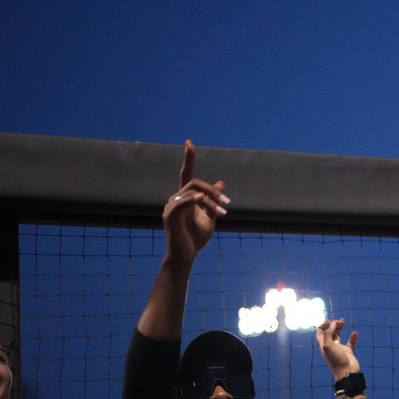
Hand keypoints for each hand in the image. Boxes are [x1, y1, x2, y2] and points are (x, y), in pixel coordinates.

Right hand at [163, 140, 229, 265]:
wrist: (185, 256)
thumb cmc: (196, 238)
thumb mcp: (210, 217)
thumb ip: (213, 200)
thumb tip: (220, 182)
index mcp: (185, 197)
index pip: (186, 174)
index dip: (189, 159)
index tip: (190, 143)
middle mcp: (176, 198)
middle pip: (196, 183)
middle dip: (214, 191)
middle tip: (228, 202)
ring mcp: (171, 206)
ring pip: (194, 193)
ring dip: (212, 201)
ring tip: (223, 212)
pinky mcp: (170, 215)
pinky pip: (182, 202)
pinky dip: (194, 199)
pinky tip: (203, 199)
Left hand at [317, 318, 360, 379]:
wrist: (347, 372)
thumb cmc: (336, 360)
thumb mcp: (328, 345)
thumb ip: (328, 333)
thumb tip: (333, 324)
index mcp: (324, 345)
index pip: (320, 333)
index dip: (323, 325)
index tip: (329, 321)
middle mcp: (331, 346)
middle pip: (329, 332)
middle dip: (332, 325)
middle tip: (338, 321)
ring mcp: (340, 349)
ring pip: (338, 335)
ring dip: (340, 328)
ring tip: (343, 321)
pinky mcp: (349, 352)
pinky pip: (351, 342)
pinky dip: (353, 337)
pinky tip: (355, 333)